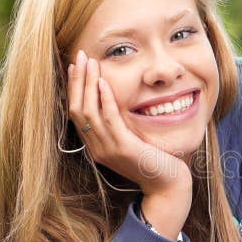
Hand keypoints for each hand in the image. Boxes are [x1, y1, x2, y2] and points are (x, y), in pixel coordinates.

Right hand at [67, 50, 192, 197]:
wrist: (167, 186)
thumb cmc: (154, 161)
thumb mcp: (131, 141)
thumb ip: (120, 125)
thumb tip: (115, 100)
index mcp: (96, 146)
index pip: (76, 113)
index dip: (74, 88)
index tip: (76, 66)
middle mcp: (97, 148)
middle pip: (77, 110)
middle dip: (77, 81)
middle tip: (80, 56)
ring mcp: (108, 150)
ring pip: (89, 113)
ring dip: (88, 84)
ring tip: (90, 62)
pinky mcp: (123, 149)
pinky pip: (109, 120)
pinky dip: (104, 99)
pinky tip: (103, 82)